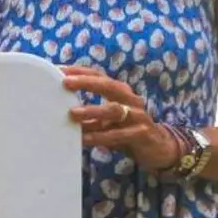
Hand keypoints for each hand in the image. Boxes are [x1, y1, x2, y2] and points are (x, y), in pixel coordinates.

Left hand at [60, 65, 178, 169]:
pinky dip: (100, 136)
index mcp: (119, 92)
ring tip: (72, 113)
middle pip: (108, 85)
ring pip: (114, 109)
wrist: (158, 148)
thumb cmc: (126, 130)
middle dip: (86, 82)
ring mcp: (138, 115)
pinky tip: (85, 139)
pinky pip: (119, 134)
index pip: (98, 76)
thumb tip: (59, 112)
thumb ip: (88, 115)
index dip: (79, 71)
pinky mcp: (142, 133)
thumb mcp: (105, 121)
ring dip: (92, 110)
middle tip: (65, 83)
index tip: (58, 69)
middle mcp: (130, 99)